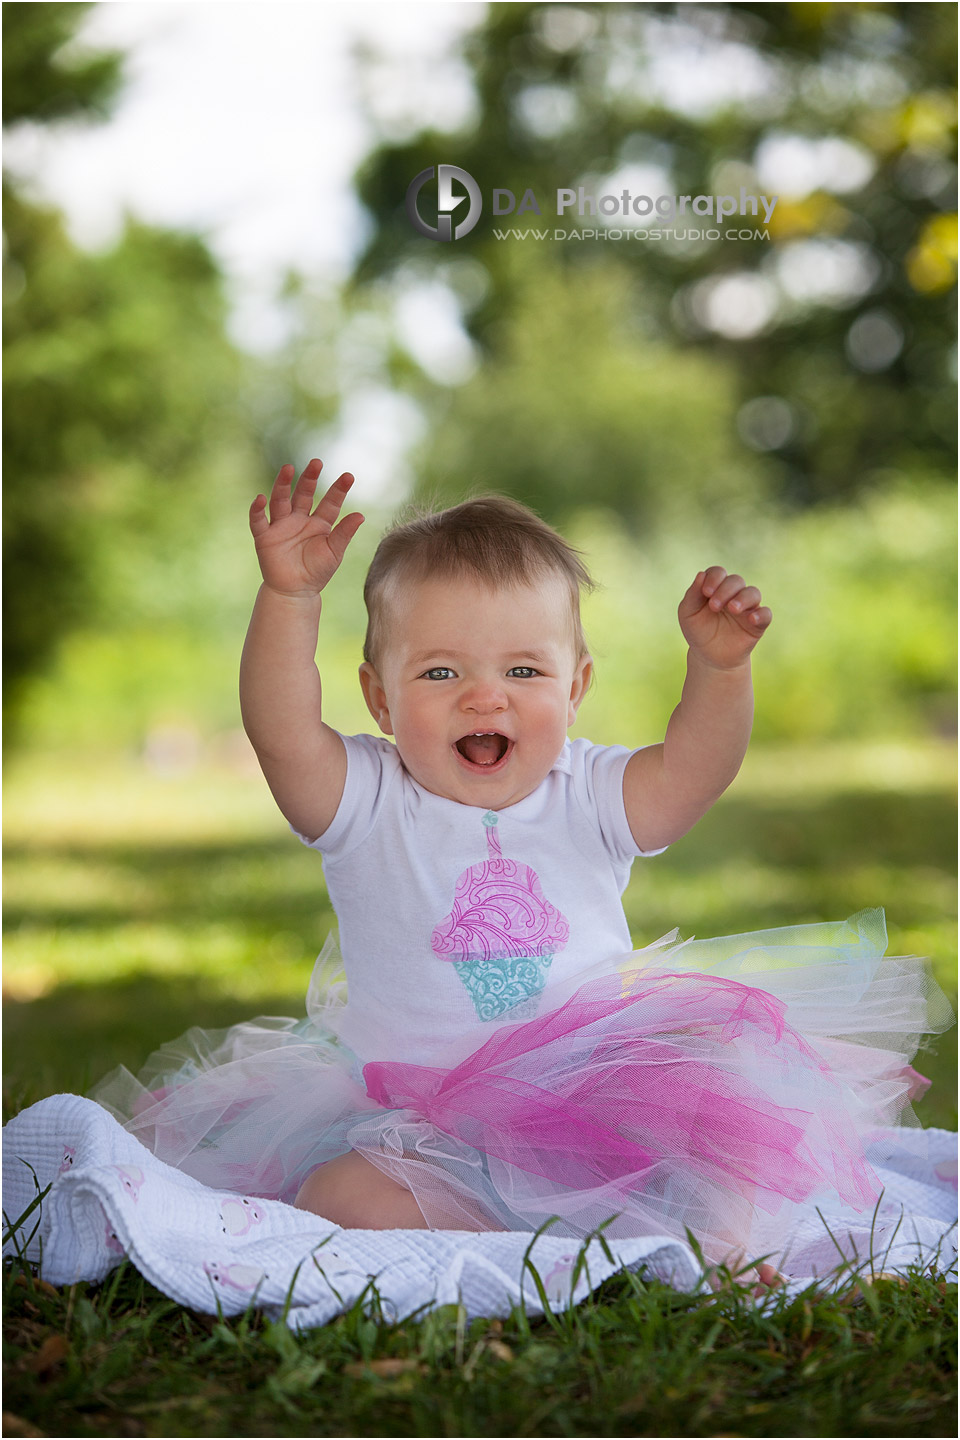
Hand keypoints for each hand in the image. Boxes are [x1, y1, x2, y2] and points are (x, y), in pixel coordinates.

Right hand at [249, 460, 363, 597]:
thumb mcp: (334, 552)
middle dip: (309, 478)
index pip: (330, 502)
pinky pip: (259, 521)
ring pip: (280, 500)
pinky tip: (260, 498)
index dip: (338, 490)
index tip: (349, 477)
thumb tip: (360, 515)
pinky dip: (257, 510)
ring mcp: (281, 526)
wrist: (295, 592)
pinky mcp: (265, 537)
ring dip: (282, 484)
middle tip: (317, 463)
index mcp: (319, 523)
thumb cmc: (316, 571)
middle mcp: (299, 519)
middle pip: (303, 494)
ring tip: (288, 468)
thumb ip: (344, 533)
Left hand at [678, 566, 771, 669]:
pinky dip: (761, 614)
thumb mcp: (688, 613)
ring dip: (743, 598)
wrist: (709, 657)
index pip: (718, 573)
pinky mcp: (757, 624)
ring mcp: (747, 608)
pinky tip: (751, 618)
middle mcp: (733, 594)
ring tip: (733, 609)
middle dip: (725, 590)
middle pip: (736, 580)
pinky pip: (766, 614)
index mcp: (716, 588)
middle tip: (714, 606)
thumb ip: (692, 594)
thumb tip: (701, 574)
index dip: (714, 578)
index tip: (706, 592)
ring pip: (753, 593)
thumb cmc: (698, 631)